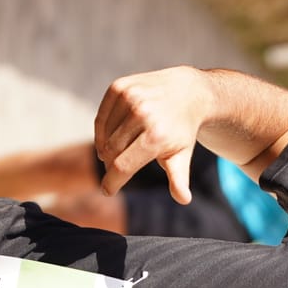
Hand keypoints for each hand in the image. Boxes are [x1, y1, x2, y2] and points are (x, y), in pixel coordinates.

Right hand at [93, 67, 215, 201]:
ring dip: (106, 148)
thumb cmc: (181, 130)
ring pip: (104, 135)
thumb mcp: (182, 155)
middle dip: (111, 164)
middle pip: (111, 151)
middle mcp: (142, 114)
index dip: (112, 182)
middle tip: (117, 168)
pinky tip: (110, 137)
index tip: (107, 191)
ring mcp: (130, 98)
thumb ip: (179, 178)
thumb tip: (184, 199)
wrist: (186, 91)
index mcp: (157, 136)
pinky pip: (101, 118)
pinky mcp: (119, 87)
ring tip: (118, 151)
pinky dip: (102, 131)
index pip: (123, 166)